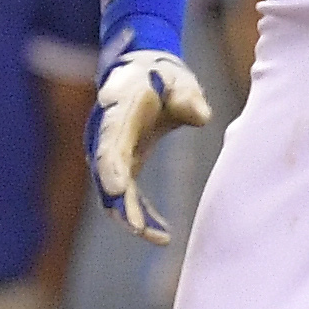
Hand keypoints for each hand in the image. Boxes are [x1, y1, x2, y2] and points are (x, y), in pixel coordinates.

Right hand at [88, 49, 209, 244]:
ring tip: (160, 238)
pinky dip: (140, 214)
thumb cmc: (161, 75)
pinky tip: (162, 234)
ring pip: (113, 192)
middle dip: (121, 204)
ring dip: (131, 216)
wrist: (142, 70)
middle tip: (141, 229)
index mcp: (118, 113)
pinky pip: (126, 195)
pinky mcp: (122, 165)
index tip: (118, 189)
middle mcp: (107, 137)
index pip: (109, 144)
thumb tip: (201, 115)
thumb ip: (188, 97)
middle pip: (107, 176)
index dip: (111, 168)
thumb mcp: (179, 80)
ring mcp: (111, 153)